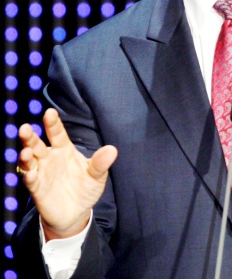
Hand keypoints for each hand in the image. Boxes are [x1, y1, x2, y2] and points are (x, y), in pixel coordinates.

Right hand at [17, 108, 117, 239]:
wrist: (77, 213)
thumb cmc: (86, 188)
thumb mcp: (97, 175)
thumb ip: (101, 163)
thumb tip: (112, 150)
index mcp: (65, 150)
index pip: (57, 134)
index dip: (53, 123)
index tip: (49, 112)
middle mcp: (50, 158)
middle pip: (37, 144)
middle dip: (30, 137)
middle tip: (25, 128)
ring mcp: (42, 173)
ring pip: (29, 161)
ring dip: (26, 156)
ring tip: (26, 152)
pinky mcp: (38, 189)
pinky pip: (31, 181)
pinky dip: (29, 177)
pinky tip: (31, 174)